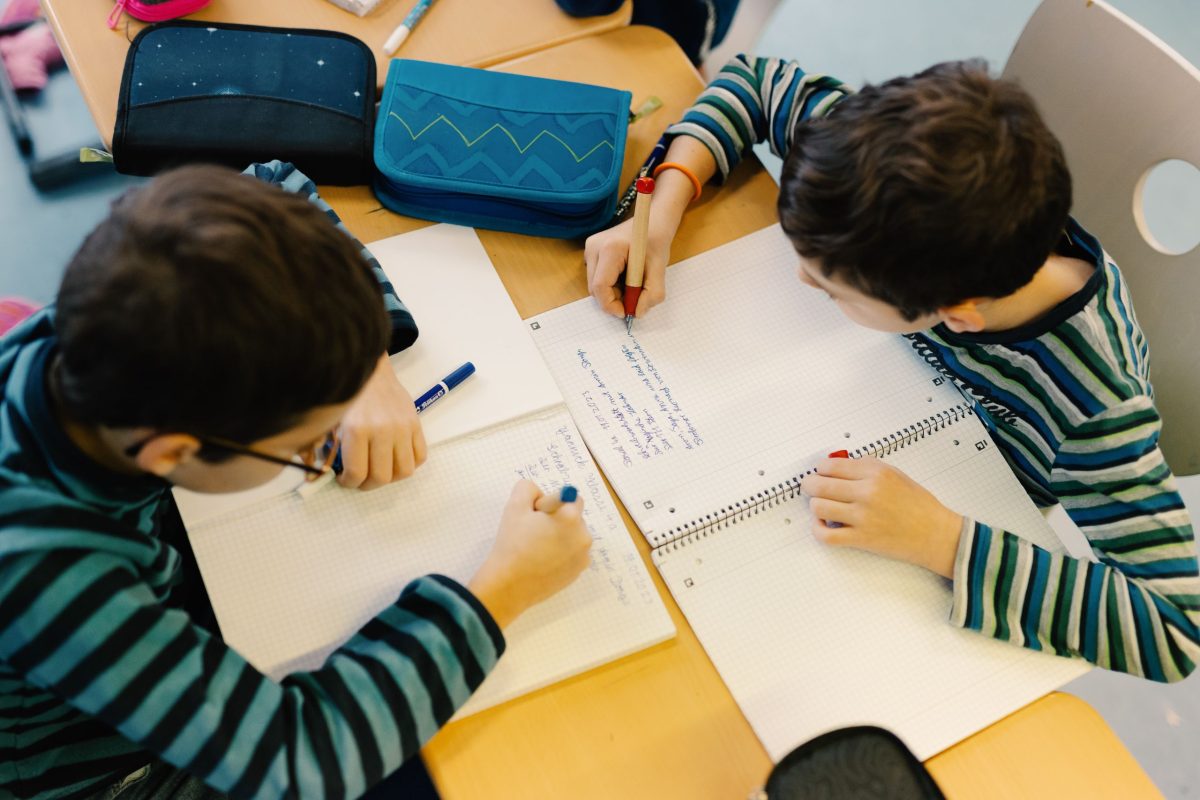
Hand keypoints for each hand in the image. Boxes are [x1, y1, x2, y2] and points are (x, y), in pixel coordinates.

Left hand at [337, 355, 427, 489]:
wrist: (371, 371)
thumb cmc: (350, 397)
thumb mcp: (333, 421)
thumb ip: (331, 449)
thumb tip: (327, 474)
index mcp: (357, 429)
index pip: (357, 473)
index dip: (349, 483)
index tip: (345, 479)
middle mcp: (383, 430)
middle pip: (382, 477)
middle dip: (368, 484)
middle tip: (360, 479)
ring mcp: (402, 428)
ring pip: (404, 471)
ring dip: (391, 478)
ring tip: (379, 470)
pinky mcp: (415, 424)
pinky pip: (420, 457)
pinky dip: (409, 464)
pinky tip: (395, 459)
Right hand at [468, 480, 591, 627]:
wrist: (509, 584)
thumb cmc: (512, 543)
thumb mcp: (515, 506)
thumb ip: (528, 488)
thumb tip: (540, 494)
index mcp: (571, 517)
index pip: (571, 498)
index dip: (552, 503)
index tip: (536, 516)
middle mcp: (583, 536)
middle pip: (574, 518)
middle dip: (557, 520)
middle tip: (533, 533)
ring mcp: (583, 556)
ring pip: (573, 537)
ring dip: (560, 537)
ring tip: (536, 549)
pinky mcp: (578, 572)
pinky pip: (572, 555)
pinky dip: (561, 554)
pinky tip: (542, 562)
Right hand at [584, 168, 692, 318]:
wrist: (651, 219)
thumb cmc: (656, 239)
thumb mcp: (660, 268)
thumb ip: (652, 293)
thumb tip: (638, 313)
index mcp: (610, 248)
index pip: (601, 287)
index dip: (612, 305)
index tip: (627, 313)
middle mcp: (594, 247)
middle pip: (595, 288)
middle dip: (615, 300)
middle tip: (636, 298)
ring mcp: (590, 248)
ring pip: (595, 285)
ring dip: (613, 292)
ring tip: (633, 282)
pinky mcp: (591, 251)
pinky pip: (597, 278)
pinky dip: (611, 284)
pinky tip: (625, 276)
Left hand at [803, 456, 963, 577]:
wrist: (937, 534)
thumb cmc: (919, 506)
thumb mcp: (895, 474)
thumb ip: (866, 468)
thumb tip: (837, 465)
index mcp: (875, 472)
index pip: (829, 466)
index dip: (820, 470)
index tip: (821, 474)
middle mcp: (867, 492)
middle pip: (818, 484)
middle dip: (810, 486)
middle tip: (812, 488)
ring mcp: (862, 516)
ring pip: (818, 507)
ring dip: (816, 507)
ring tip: (824, 508)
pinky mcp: (861, 539)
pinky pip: (825, 535)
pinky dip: (818, 530)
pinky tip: (824, 525)